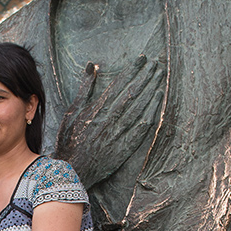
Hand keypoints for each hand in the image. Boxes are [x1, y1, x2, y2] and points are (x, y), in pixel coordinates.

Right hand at [56, 56, 165, 190]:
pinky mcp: (125, 147)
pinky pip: (142, 127)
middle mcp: (109, 119)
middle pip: (132, 93)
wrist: (72, 171)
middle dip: (146, 76)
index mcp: (96, 109)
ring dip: (151, 90)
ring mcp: (118, 134)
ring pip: (139, 107)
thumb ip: (85, 89)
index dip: (132, 70)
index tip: (142, 59)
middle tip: (157, 64)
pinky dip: (151, 113)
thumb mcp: (72, 112)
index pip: (119, 84)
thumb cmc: (70, 142)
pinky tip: (158, 101)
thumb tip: (92, 66)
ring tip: (161, 77)